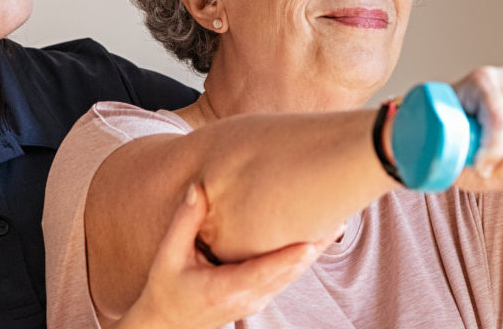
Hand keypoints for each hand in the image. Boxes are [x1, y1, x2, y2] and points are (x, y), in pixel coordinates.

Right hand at [116, 184, 321, 328]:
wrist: (167, 326)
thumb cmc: (166, 290)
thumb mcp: (168, 256)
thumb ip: (184, 222)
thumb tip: (199, 188)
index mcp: (225, 287)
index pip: (264, 271)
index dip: (290, 257)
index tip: (311, 241)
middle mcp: (248, 297)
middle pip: (289, 273)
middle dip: (314, 247)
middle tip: (336, 218)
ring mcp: (257, 301)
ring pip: (292, 277)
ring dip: (313, 252)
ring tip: (334, 222)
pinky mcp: (260, 299)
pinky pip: (286, 278)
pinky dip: (302, 259)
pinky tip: (315, 239)